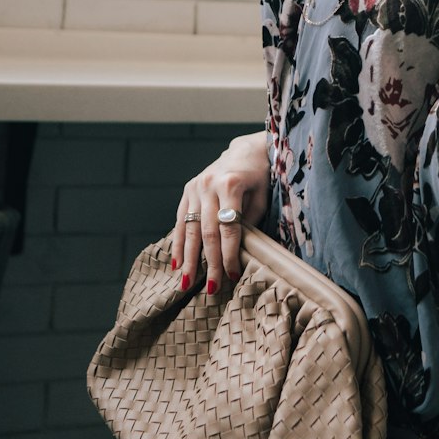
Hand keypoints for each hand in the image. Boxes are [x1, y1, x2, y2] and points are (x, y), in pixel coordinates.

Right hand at [171, 131, 270, 293]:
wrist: (244, 151)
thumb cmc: (258, 177)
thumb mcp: (262, 196)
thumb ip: (249, 220)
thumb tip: (238, 251)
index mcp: (230, 185)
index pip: (229, 228)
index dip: (230, 254)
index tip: (233, 275)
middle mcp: (209, 185)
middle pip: (207, 231)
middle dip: (209, 262)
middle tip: (211, 287)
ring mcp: (195, 187)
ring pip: (190, 229)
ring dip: (188, 258)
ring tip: (187, 282)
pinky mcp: (187, 190)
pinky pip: (180, 220)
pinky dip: (178, 243)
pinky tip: (177, 263)